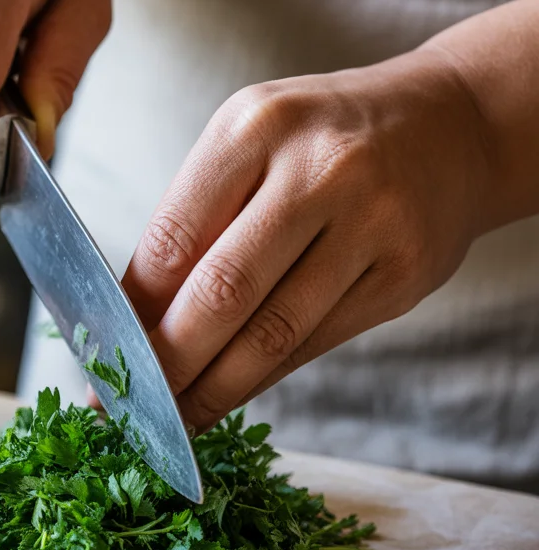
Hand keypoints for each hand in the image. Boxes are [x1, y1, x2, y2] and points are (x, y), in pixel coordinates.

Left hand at [123, 48, 492, 431]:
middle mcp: (319, 169)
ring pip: (273, 332)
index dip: (130, 310)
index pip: (173, 237)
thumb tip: (132, 316)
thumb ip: (196, 218)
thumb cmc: (324, 138)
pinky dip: (264, 379)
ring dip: (213, 389)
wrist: (449, 127)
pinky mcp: (406, 275)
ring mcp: (372, 223)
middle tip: (127, 408)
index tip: (100, 356)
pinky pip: (317, 343)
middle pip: (221, 291)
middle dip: (165, 364)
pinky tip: (229, 395)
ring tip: (172, 422)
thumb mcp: (251, 142)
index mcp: (255, 126)